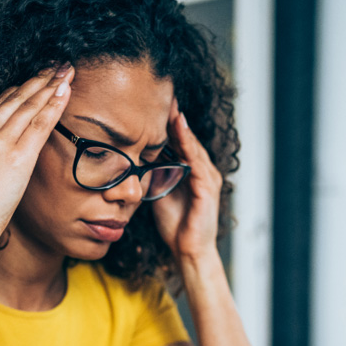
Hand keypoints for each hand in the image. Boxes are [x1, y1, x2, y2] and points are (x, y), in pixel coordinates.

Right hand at [0, 66, 73, 249]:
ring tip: (64, 71)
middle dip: (35, 80)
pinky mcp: (17, 156)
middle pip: (12, 99)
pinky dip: (53, 104)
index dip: (13, 92)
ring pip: (28, 106)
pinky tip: (65, 91)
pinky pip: (39, 123)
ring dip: (49, 85)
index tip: (27, 82)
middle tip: (52, 66)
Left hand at [152, 99, 223, 261]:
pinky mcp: (208, 188)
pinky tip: (179, 129)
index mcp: (192, 171)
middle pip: (188, 138)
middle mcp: (203, 171)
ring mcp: (208, 178)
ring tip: (171, 106)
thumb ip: (155, 175)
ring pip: (193, 146)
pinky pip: (196, 161)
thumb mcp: (161, 192)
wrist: (188, 251)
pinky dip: (188, 144)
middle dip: (176, 118)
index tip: (155, 104)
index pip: (181, 141)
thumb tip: (138, 159)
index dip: (169, 123)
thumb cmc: (177, 225)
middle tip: (164, 95)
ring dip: (182, 126)